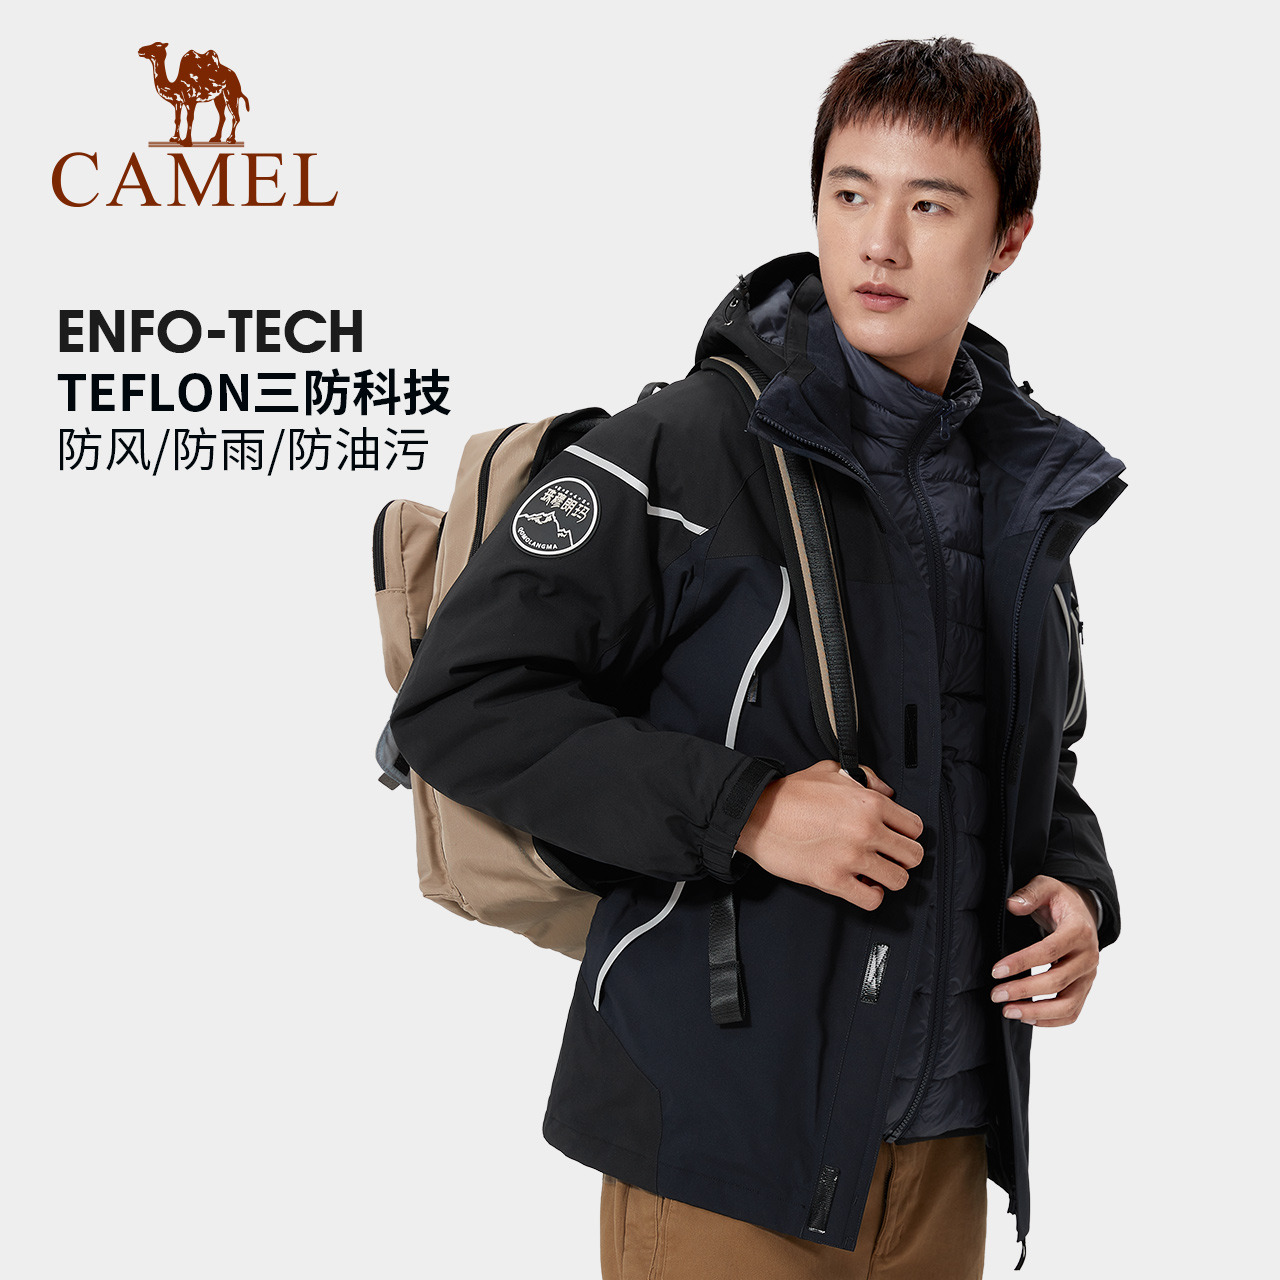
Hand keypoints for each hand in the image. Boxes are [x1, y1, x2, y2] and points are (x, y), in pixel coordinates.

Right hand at [734, 759, 923, 909]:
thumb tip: (887, 790)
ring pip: (899, 880)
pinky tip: (861, 885)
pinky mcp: (833, 880)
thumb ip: (865, 778)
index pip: (914, 827)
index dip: (906, 834)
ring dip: (888, 878)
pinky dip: (870, 895)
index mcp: (870, 803)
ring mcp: (851, 857)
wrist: (756, 814)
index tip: (896, 838)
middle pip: (913, 856)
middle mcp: (866, 830)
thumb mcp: (831, 771)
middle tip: (887, 856)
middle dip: (902, 857)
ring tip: (874, 872)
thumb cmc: (790, 793)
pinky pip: (872, 899)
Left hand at [990, 875, 1099, 1026]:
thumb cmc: (1059, 901)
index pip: (1049, 951)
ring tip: (1008, 1012)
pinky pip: (1073, 1011)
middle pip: (1057, 981)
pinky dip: (1052, 1021)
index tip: (996, 971)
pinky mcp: (1085, 988)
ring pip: (1068, 1004)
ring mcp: (1088, 975)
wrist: (1082, 912)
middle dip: (1024, 990)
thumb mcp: (1046, 886)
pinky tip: (1028, 1019)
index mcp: (1079, 931)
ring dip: (1037, 1012)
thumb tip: (1013, 905)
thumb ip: (1030, 893)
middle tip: (996, 995)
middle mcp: (1088, 956)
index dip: (1022, 962)